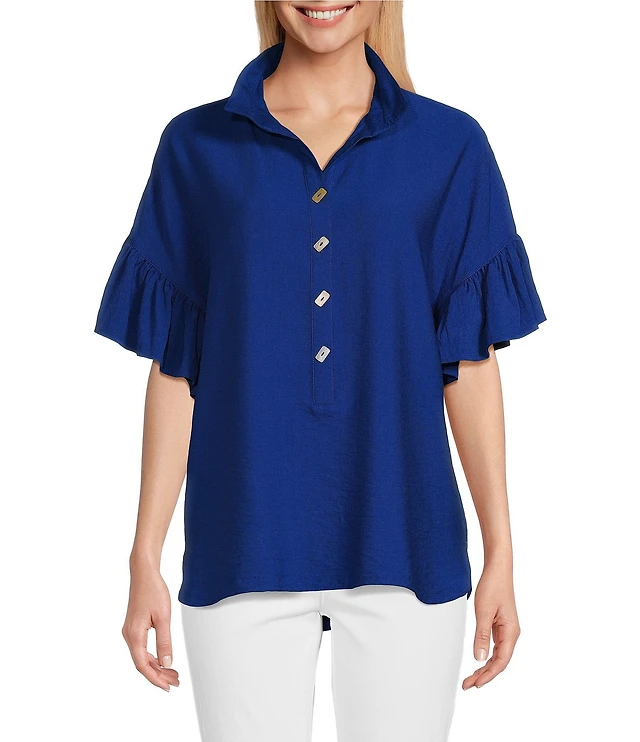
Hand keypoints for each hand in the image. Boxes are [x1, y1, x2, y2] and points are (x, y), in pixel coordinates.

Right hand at [122, 564, 179, 691]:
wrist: (144, 573)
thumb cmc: (153, 591)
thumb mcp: (163, 617)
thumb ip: (165, 642)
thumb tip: (167, 663)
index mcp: (134, 635)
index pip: (143, 665)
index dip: (155, 679)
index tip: (168, 687)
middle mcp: (128, 635)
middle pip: (142, 663)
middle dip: (158, 674)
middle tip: (175, 681)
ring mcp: (130, 631)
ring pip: (142, 656)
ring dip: (156, 666)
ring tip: (173, 672)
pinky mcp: (134, 627)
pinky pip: (142, 647)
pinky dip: (153, 656)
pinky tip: (163, 658)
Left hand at [462, 562, 520, 689]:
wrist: (498, 569)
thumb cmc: (493, 586)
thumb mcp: (483, 612)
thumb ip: (482, 636)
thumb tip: (480, 658)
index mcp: (511, 632)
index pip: (501, 661)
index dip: (488, 675)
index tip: (476, 684)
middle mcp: (511, 633)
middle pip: (499, 661)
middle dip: (484, 675)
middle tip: (468, 684)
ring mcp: (506, 629)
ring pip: (497, 655)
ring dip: (485, 667)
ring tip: (471, 677)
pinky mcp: (500, 625)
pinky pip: (495, 646)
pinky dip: (486, 655)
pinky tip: (479, 660)